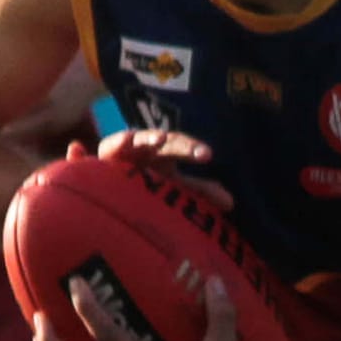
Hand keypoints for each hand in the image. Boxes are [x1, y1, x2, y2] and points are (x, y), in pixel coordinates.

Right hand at [96, 124, 232, 210]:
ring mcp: (129, 147)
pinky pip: (113, 144)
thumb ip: (199, 191)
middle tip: (200, 153)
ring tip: (161, 140)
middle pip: (170, 142)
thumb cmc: (146, 182)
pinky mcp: (108, 152)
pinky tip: (127, 140)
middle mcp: (150, 146)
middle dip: (183, 145)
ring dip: (151, 138)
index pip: (184, 148)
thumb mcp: (173, 187)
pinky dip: (119, 140)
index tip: (208, 156)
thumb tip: (232, 202)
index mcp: (166, 153)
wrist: (111, 182)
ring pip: (143, 138)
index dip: (194, 150)